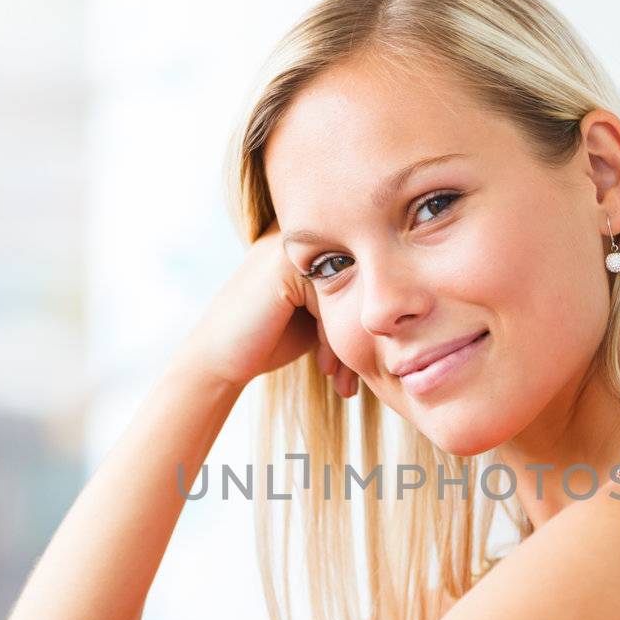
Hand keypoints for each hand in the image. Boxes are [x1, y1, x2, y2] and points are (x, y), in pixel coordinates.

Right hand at [182, 223, 359, 395]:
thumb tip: (400, 318)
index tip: (361, 370)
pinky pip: (330, 303)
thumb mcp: (318, 318)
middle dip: (358, 339)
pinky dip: (331, 341)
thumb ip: (348, 302)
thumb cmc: (270, 340)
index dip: (363, 327)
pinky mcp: (286, 262)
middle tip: (352, 382)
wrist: (219, 358)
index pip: (362, 281)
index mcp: (316, 245)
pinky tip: (327, 371)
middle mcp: (305, 237)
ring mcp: (295, 245)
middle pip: (357, 288)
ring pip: (346, 298)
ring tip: (343, 382)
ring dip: (346, 346)